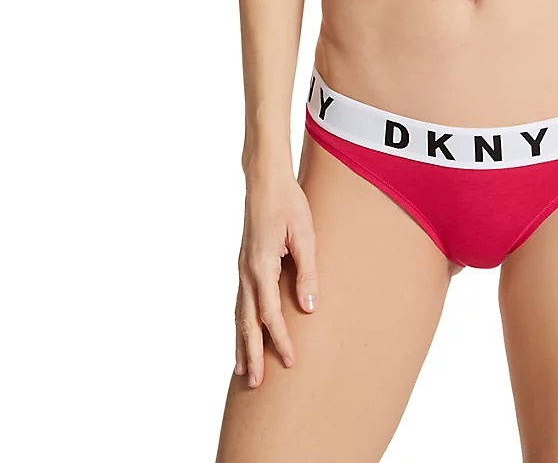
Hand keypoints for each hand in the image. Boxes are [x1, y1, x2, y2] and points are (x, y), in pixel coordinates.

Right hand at [234, 165, 318, 387]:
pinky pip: (240, 302)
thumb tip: (309, 308)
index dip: (281, 340)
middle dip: (252, 354)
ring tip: (243, 372)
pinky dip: (240, 324)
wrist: (265, 181)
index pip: (271, 314)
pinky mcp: (244, 265)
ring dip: (241, 344)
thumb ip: (307, 271)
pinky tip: (242, 334)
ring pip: (239, 315)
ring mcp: (242, 269)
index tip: (291, 361)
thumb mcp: (305, 235)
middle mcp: (247, 272)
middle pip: (248, 322)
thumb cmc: (289, 204)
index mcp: (262, 266)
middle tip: (256, 385)